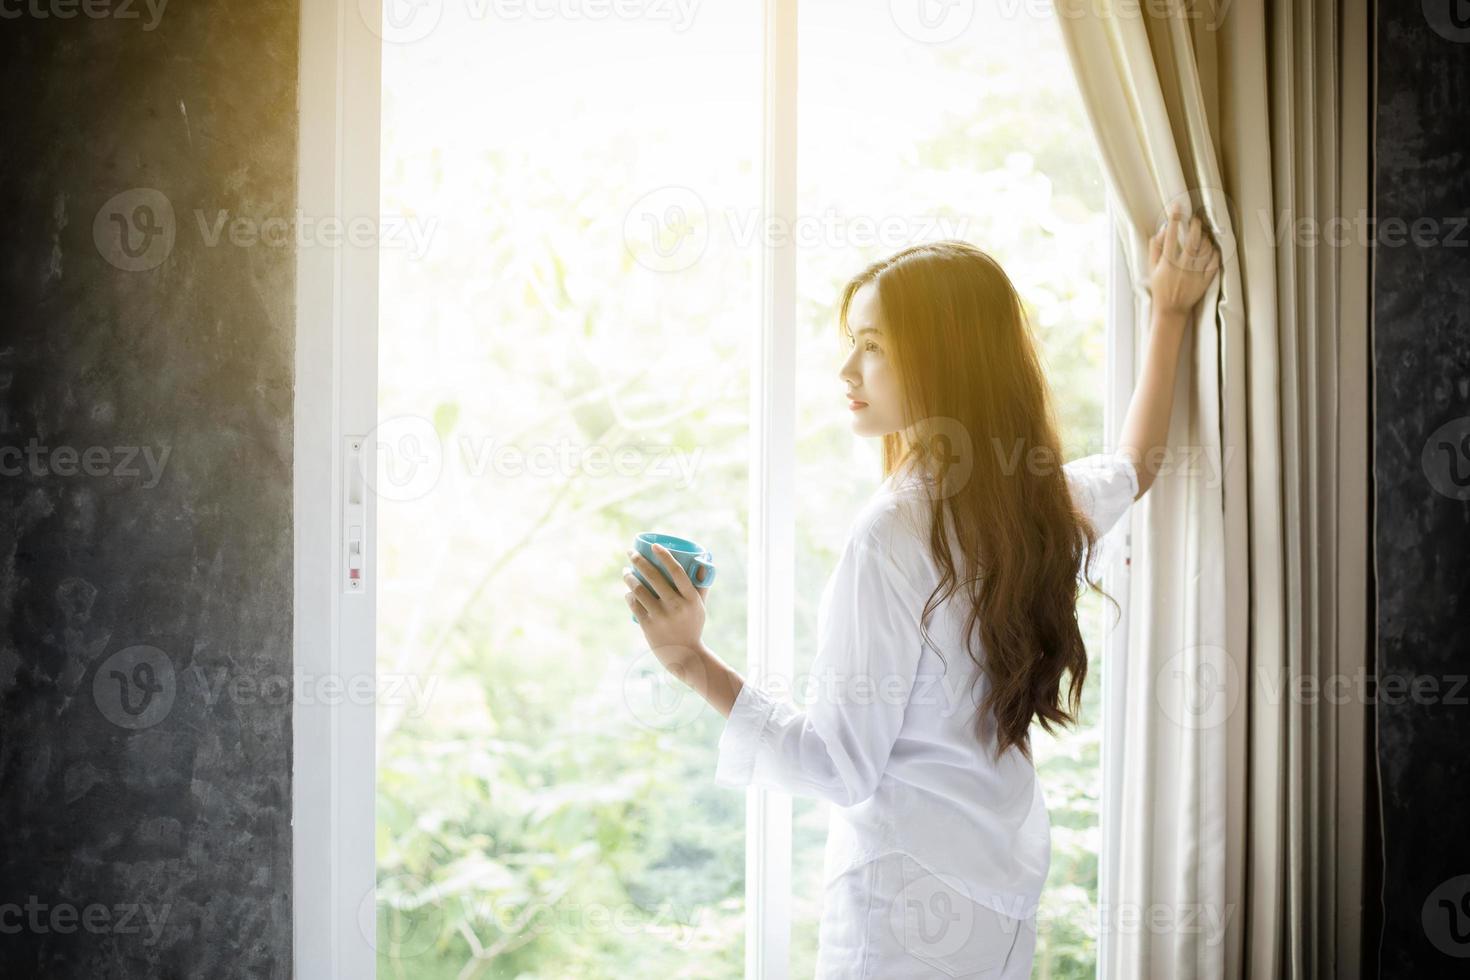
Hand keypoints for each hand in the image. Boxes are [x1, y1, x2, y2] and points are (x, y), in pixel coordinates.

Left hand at [623, 545, 711, 669]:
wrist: (685, 656)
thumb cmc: (692, 627)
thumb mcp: (700, 607)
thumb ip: (700, 587)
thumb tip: (700, 565)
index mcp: (690, 598)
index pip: (677, 570)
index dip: (664, 555)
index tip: (653, 545)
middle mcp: (676, 605)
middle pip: (654, 576)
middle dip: (638, 560)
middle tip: (631, 553)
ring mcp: (661, 616)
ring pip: (639, 589)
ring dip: (629, 577)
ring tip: (626, 572)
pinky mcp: (648, 626)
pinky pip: (634, 605)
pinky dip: (629, 596)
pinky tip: (628, 591)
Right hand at [1148, 206, 1220, 316]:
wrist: (1171, 309)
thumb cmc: (1160, 287)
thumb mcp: (1152, 268)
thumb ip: (1154, 249)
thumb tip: (1161, 230)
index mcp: (1167, 263)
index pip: (1170, 236)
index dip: (1174, 219)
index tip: (1177, 207)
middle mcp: (1181, 267)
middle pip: (1191, 240)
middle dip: (1195, 225)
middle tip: (1195, 220)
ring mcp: (1194, 274)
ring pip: (1204, 249)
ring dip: (1205, 238)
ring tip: (1203, 235)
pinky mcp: (1204, 281)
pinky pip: (1213, 262)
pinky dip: (1214, 253)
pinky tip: (1211, 249)